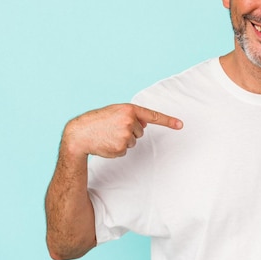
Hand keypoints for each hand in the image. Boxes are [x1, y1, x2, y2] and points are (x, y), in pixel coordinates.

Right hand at [62, 104, 182, 157]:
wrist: (79, 134)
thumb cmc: (98, 121)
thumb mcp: (115, 112)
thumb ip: (132, 115)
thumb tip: (145, 124)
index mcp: (129, 109)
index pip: (153, 116)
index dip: (168, 121)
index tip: (180, 125)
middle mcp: (129, 122)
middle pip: (140, 131)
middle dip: (129, 131)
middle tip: (113, 128)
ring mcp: (125, 136)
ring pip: (134, 141)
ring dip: (123, 139)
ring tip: (108, 135)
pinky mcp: (121, 148)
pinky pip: (126, 150)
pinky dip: (117, 148)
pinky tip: (107, 143)